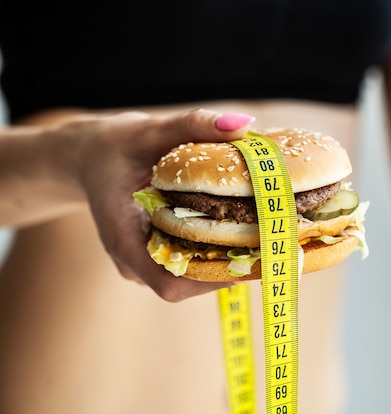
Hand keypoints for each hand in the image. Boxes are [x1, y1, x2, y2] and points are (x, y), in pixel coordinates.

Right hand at [54, 109, 255, 300]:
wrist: (90, 157)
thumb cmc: (115, 145)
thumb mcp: (150, 130)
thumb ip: (193, 125)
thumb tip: (243, 123)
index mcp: (124, 241)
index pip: (170, 284)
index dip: (213, 280)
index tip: (251, 260)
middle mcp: (134, 261)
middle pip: (188, 284)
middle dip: (230, 269)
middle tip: (270, 244)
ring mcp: (143, 261)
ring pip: (190, 277)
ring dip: (226, 261)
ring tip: (263, 238)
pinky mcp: (155, 253)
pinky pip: (188, 262)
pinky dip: (215, 250)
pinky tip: (240, 229)